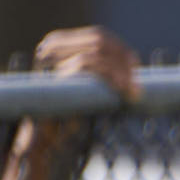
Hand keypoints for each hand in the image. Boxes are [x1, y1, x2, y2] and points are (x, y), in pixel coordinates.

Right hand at [0, 28, 138, 179]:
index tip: (136, 69)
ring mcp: (50, 62)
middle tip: (136, 83)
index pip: (97, 36)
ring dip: (121, 72)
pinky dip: (112, 77)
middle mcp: (51, 50)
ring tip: (134, 92)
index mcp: (59, 48)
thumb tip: (134, 65)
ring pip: (96, 51)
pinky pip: (88, 66)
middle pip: (99, 39)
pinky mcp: (53, 77)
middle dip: (123, 59)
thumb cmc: (66, 121)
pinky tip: (125, 92)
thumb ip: (103, 75)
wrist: (43, 143)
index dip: (121, 50)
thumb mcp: (89, 92)